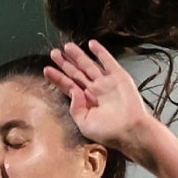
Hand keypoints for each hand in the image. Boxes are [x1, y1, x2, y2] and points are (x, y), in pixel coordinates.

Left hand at [44, 40, 161, 160]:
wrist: (131, 131)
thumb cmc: (109, 133)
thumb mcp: (84, 124)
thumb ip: (75, 108)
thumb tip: (72, 91)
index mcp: (86, 102)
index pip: (68, 86)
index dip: (57, 78)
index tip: (47, 69)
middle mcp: (95, 91)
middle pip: (76, 73)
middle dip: (65, 63)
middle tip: (54, 53)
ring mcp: (106, 83)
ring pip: (89, 65)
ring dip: (78, 55)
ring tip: (67, 46)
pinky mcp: (119, 77)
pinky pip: (108, 61)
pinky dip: (100, 52)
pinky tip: (91, 44)